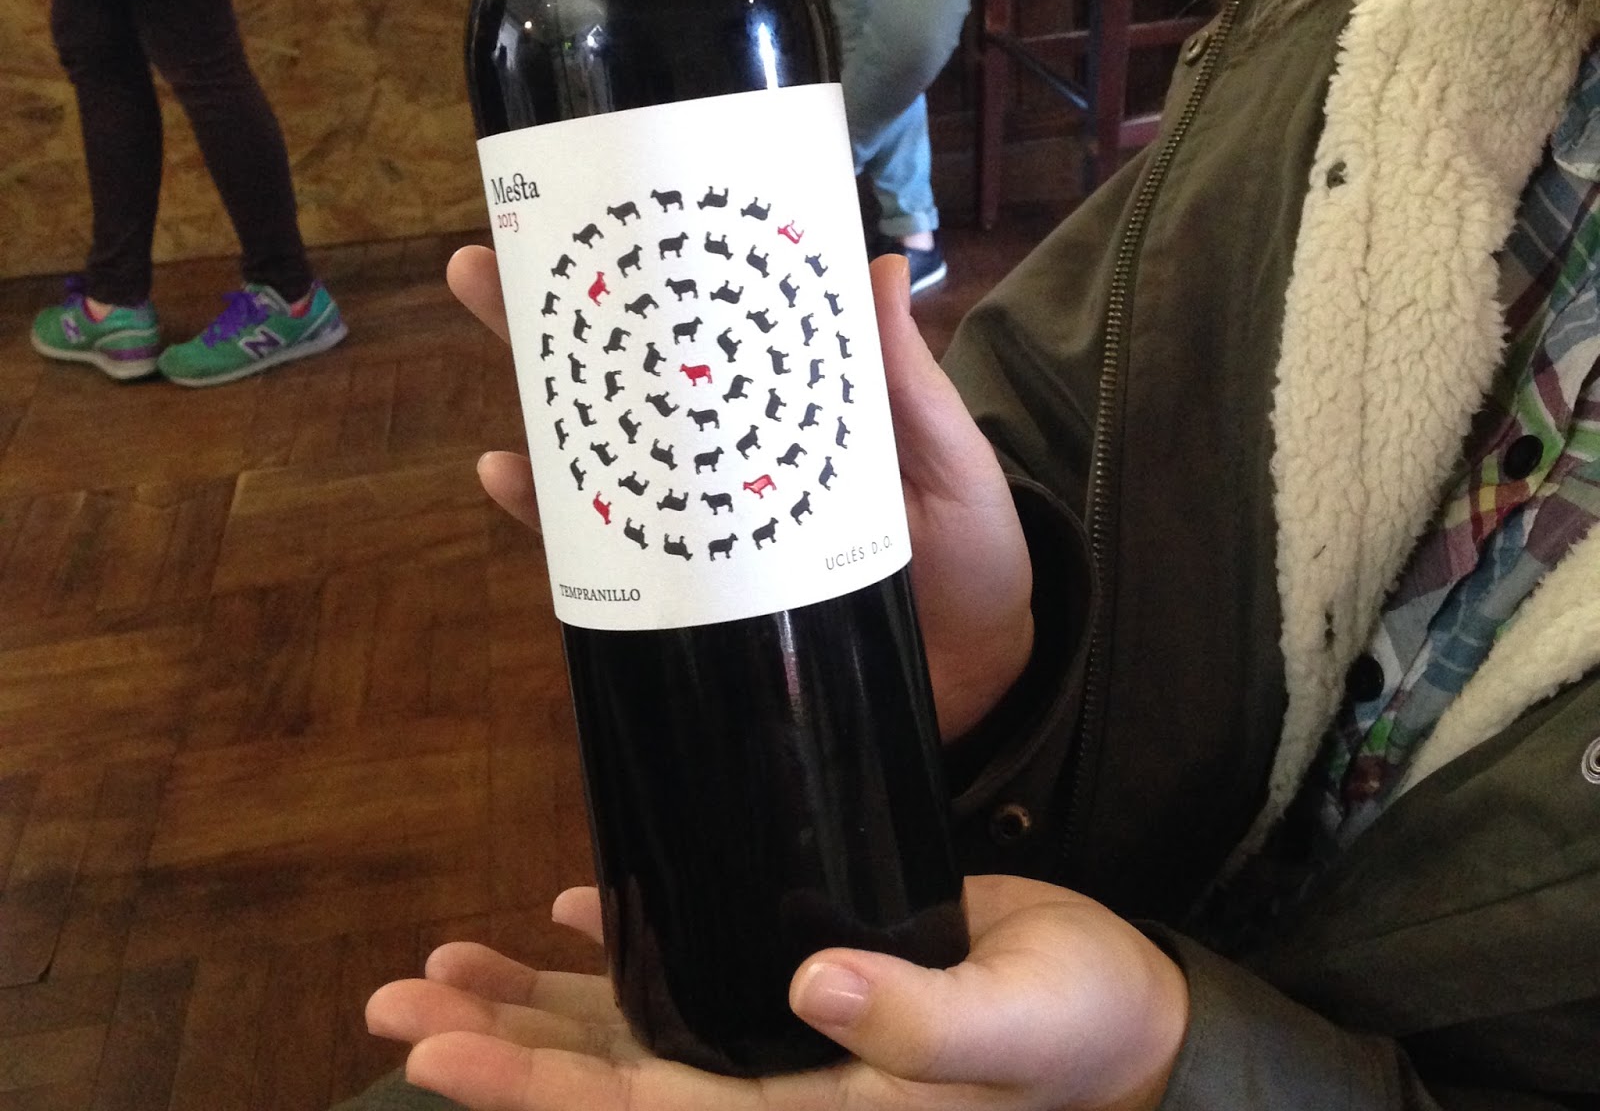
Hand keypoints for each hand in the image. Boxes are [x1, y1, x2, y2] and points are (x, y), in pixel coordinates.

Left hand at [367, 875, 1188, 1110]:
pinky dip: (622, 947)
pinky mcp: (807, 982)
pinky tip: (568, 913)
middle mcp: (774, 1088)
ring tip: (437, 966)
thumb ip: (922, 1024)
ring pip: (632, 1026)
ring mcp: (781, 1038)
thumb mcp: (1016, 1029)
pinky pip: (690, 973)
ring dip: (534, 1000)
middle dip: (498, 1046)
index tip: (437, 1049)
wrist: (1123, 1025)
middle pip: (609, 1077)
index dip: (537, 1089)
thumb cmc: (1080, 1034)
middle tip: (390, 1006)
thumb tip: (814, 983)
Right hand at [446, 246, 1033, 740]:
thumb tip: (879, 261)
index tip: (596, 206)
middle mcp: (734, 445)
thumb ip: (909, 383)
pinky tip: (508, 474)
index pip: (716, 320)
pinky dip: (555, 515)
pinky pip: (609, 549)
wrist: (976, 680)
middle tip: (484, 261)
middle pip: (637, 369)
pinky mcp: (692, 591)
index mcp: (793, 398)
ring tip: (494, 340)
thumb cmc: (970, 555)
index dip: (658, 267)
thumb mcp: (949, 459)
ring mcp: (705, 514)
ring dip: (540, 394)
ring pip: (606, 443)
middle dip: (561, 311)